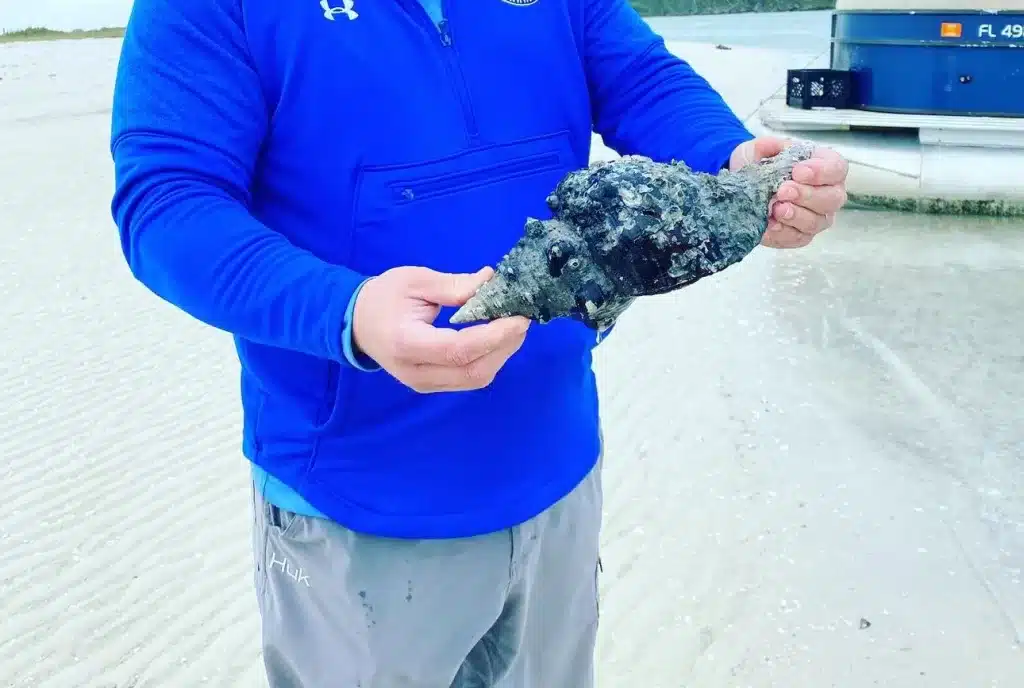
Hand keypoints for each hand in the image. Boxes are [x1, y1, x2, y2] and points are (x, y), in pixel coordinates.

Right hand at [352, 266, 529, 392]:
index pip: (459, 349)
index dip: (494, 336)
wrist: (356, 322)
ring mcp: (424, 384)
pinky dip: (490, 359)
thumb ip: (455, 285)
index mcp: (408, 343)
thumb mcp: (416, 280)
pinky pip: (469, 378)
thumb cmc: (384, 297)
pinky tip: (498, 338)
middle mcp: (417, 372)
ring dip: (501, 354)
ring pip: (475, 378)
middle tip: (523, 319)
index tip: (519, 317)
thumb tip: (492, 281)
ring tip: (514, 327)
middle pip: (473, 371)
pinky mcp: (432, 385)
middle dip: (505, 346)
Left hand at [730, 136, 848, 248]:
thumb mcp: (759, 149)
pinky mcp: (800, 235)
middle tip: (783, 190)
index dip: (821, 172)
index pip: (837, 168)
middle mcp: (827, 194)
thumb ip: (769, 146)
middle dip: (807, 195)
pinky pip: (798, 238)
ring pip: (816, 222)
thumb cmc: (759, 166)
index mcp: (824, 167)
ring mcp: (816, 217)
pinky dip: (783, 233)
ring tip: (776, 209)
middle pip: (833, 199)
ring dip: (796, 216)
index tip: (797, 172)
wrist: (742, 189)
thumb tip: (775, 149)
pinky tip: (770, 225)